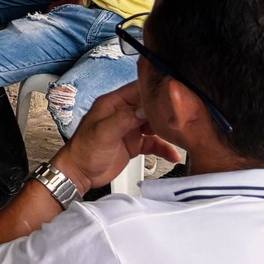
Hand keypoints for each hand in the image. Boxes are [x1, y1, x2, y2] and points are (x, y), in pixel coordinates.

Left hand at [50, 81, 183, 191]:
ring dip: (168, 130)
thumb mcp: (104, 132)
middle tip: (184, 117)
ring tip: (182, 136)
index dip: (156, 91)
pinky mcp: (134, 143)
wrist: (79, 174)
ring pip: (155, 124)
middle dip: (167, 111)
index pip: (139, 89)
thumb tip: (147, 107)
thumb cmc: (83, 151)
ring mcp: (130, 128)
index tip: (176, 93)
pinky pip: (154, 142)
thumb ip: (125, 118)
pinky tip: (173, 154)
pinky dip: (164, 147)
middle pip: (151, 106)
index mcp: (113, 103)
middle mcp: (123, 113)